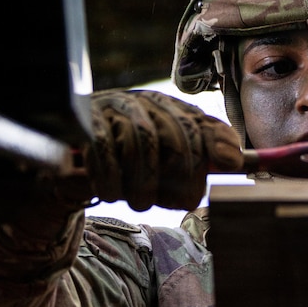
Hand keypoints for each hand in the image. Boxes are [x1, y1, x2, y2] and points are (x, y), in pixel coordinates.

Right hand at [81, 90, 243, 210]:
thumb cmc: (131, 163)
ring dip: (144, 182)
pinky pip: (104, 149)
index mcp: (170, 110)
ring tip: (141, 203)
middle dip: (184, 173)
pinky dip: (111, 178)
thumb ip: (202, 158)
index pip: (201, 124)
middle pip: (176, 133)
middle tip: (183, 202)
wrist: (72, 162)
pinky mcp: (85, 122)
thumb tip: (235, 162)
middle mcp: (146, 103)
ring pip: (142, 142)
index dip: (218, 144)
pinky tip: (112, 194)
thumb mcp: (168, 162)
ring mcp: (115, 108)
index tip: (231, 165)